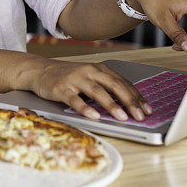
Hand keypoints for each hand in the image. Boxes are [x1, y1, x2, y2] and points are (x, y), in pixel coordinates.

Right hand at [29, 59, 152, 120]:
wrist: (40, 70)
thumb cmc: (68, 77)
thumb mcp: (89, 78)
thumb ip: (105, 87)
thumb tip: (127, 105)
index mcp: (99, 69)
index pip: (122, 83)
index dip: (136, 96)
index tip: (147, 109)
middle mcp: (89, 71)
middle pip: (114, 85)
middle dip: (129, 101)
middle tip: (140, 115)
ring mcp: (75, 79)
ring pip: (97, 92)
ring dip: (112, 105)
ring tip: (123, 117)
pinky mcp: (62, 88)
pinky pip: (75, 99)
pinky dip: (86, 108)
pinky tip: (94, 116)